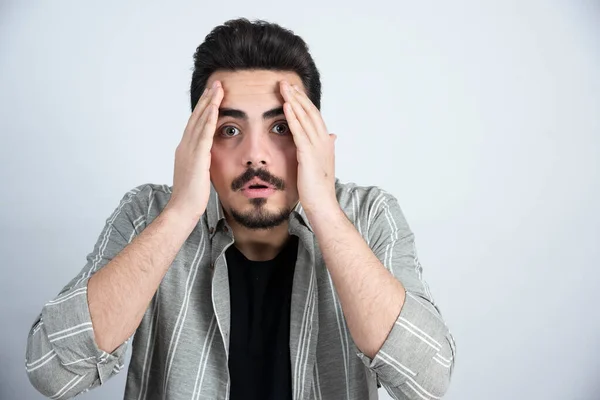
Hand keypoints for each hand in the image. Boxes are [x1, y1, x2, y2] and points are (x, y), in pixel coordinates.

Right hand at [167, 80, 223, 219]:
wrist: (182, 210)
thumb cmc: (191, 198)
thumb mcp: (198, 175)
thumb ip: (202, 163)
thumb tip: (209, 159)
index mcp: (185, 150)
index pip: (195, 124)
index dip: (203, 109)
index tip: (212, 95)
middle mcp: (184, 146)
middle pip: (196, 117)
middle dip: (206, 99)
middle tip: (216, 83)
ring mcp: (188, 150)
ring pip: (199, 120)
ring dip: (209, 102)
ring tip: (218, 87)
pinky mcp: (196, 156)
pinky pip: (203, 133)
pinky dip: (209, 118)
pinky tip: (215, 106)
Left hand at [279, 81, 337, 215]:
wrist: (323, 205)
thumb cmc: (319, 189)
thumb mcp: (323, 164)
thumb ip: (325, 148)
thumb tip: (332, 136)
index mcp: (325, 143)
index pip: (315, 117)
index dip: (305, 103)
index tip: (294, 91)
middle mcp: (324, 142)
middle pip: (310, 112)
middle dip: (298, 96)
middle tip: (286, 82)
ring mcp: (317, 147)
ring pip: (305, 118)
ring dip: (294, 101)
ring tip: (283, 87)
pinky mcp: (308, 155)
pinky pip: (299, 132)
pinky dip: (293, 117)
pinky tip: (286, 106)